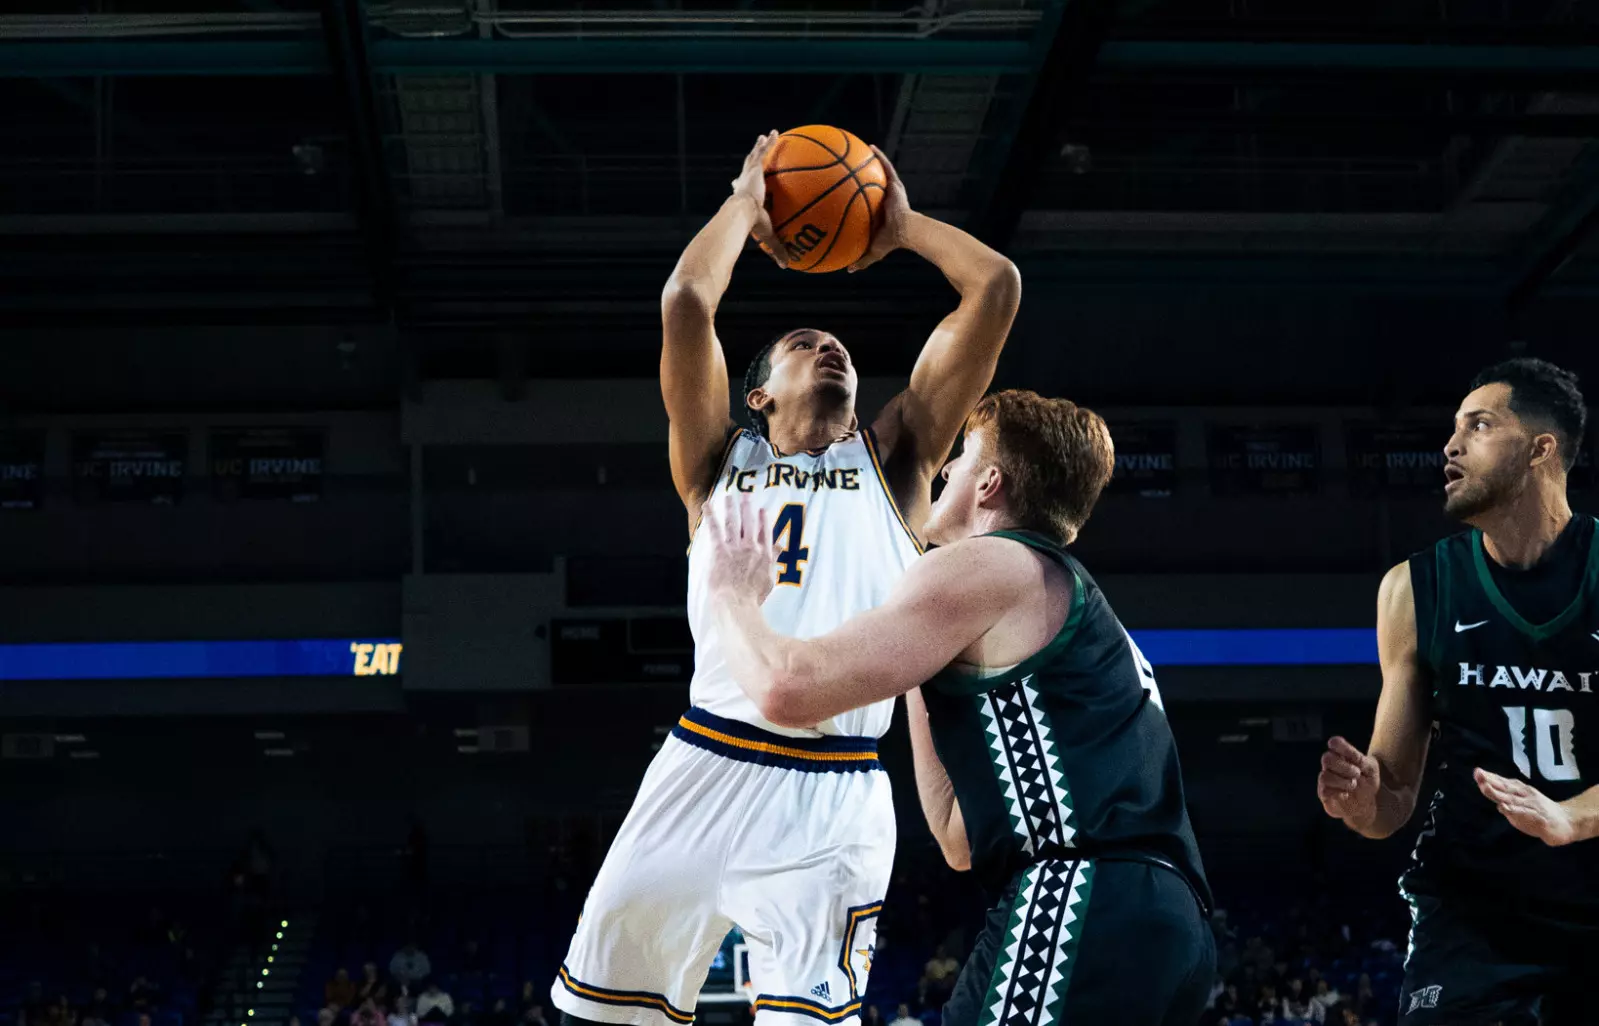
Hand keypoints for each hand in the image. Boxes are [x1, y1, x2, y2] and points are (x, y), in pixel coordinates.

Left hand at [706, 495, 776, 605]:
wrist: (737, 603)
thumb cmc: (753, 596)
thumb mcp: (769, 579)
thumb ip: (774, 560)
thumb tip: (781, 547)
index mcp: (764, 555)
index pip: (765, 532)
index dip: (763, 520)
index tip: (762, 510)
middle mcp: (751, 547)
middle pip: (749, 523)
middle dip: (747, 507)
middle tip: (745, 495)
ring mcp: (735, 547)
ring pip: (733, 522)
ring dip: (731, 508)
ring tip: (729, 497)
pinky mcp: (719, 550)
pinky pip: (715, 529)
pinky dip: (711, 515)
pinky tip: (707, 504)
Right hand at [731, 130, 786, 268]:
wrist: (742, 212)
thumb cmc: (752, 226)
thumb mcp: (767, 237)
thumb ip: (778, 249)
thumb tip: (787, 266)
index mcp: (743, 198)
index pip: (741, 191)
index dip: (740, 187)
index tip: (738, 184)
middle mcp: (744, 184)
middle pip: (747, 171)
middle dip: (751, 163)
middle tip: (754, 157)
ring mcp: (749, 175)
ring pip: (755, 157)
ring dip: (760, 147)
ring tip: (765, 137)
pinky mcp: (755, 167)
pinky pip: (764, 151)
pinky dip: (770, 142)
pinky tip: (776, 133)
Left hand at [848, 145, 910, 272]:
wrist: (907, 232)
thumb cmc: (892, 242)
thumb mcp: (873, 251)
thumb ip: (861, 259)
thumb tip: (849, 270)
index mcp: (880, 213)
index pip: (869, 202)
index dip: (861, 196)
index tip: (849, 191)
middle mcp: (886, 199)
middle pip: (873, 184)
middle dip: (863, 175)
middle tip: (849, 168)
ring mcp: (892, 190)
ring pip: (880, 172)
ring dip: (871, 161)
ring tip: (859, 150)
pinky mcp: (896, 184)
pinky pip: (886, 167)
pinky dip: (878, 157)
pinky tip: (870, 147)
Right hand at [1318, 736, 1380, 823]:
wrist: (1365, 805)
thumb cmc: (1368, 784)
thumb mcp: (1371, 770)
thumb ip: (1362, 761)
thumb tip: (1352, 759)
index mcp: (1343, 755)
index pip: (1335, 743)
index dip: (1338, 745)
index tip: (1348, 753)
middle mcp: (1331, 765)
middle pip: (1326, 758)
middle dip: (1344, 767)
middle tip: (1357, 774)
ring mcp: (1326, 779)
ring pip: (1324, 775)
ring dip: (1342, 781)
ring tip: (1353, 785)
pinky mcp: (1324, 793)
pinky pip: (1325, 790)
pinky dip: (1338, 792)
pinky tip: (1346, 794)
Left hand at [1475, 767, 1576, 845]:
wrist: (1568, 822)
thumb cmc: (1541, 813)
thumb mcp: (1522, 806)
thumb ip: (1508, 803)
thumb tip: (1496, 802)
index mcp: (1521, 792)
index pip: (1504, 783)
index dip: (1491, 777)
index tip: (1477, 771)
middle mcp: (1526, 796)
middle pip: (1506, 788)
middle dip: (1491, 781)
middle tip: (1478, 773)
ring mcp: (1533, 806)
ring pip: (1513, 799)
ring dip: (1498, 793)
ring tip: (1485, 787)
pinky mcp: (1540, 819)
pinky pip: (1525, 814)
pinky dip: (1514, 811)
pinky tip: (1504, 808)